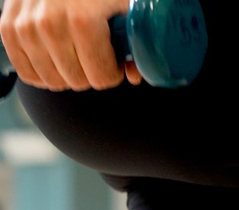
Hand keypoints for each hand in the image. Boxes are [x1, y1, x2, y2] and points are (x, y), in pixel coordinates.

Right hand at [0, 0, 139, 90]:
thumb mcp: (124, 7)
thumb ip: (135, 42)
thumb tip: (134, 75)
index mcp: (83, 21)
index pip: (101, 78)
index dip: (112, 71)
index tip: (112, 56)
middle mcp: (50, 24)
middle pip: (78, 82)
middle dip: (90, 72)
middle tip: (93, 51)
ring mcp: (25, 26)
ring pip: (53, 81)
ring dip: (66, 72)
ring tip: (73, 49)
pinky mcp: (8, 28)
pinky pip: (26, 72)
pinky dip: (42, 70)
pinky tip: (54, 55)